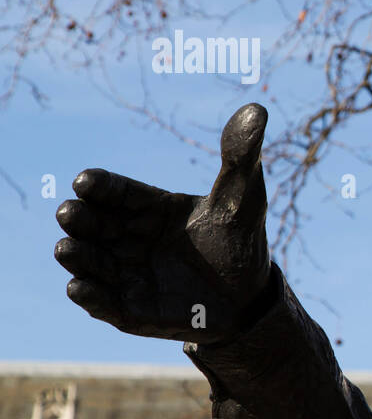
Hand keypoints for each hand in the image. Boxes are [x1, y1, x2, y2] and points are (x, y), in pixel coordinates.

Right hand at [55, 104, 272, 343]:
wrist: (249, 298)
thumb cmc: (239, 241)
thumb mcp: (244, 197)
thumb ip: (241, 157)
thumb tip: (257, 110)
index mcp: (148, 206)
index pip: (114, 191)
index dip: (98, 186)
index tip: (86, 181)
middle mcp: (128, 236)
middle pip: (92, 223)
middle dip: (78, 217)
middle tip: (71, 214)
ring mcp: (124, 272)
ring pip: (89, 260)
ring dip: (75, 254)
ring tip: (68, 248)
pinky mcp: (127, 308)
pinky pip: (100, 301)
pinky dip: (88, 295)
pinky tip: (81, 288)